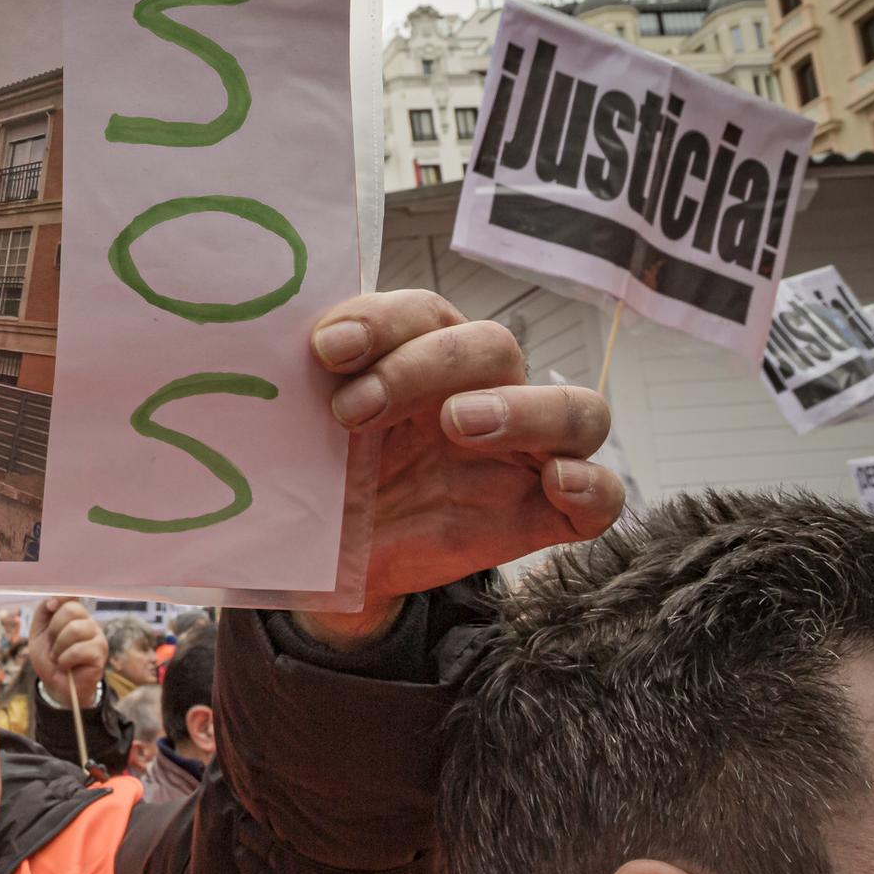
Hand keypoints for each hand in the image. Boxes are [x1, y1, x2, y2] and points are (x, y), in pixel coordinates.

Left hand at [27, 598, 104, 709]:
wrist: (55, 684)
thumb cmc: (49, 657)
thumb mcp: (38, 632)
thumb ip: (43, 612)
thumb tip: (52, 601)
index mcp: (75, 615)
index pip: (72, 596)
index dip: (60, 598)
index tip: (50, 608)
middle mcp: (89, 623)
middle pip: (71, 610)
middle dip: (54, 629)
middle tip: (53, 645)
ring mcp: (97, 637)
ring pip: (74, 629)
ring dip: (59, 647)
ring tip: (59, 657)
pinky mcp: (100, 654)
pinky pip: (79, 650)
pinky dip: (65, 660)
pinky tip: (66, 666)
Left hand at [306, 290, 623, 645]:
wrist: (325, 559)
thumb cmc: (321, 477)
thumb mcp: (300, 433)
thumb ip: (295, 389)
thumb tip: (271, 348)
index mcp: (421, 358)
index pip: (425, 313)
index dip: (381, 322)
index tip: (325, 349)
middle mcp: (481, 395)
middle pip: (494, 347)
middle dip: (425, 366)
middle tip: (355, 410)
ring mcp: (521, 456)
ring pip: (577, 409)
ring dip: (522, 409)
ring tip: (458, 425)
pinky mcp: (541, 514)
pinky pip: (602, 497)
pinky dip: (591, 485)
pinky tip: (555, 484)